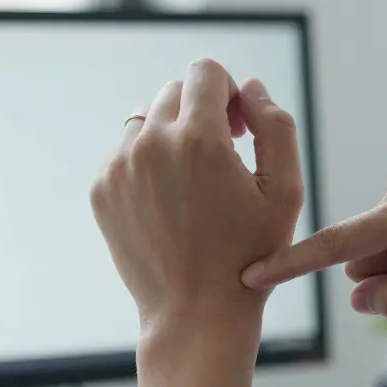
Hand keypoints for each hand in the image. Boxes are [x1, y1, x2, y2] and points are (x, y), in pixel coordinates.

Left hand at [91, 60, 304, 330]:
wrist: (195, 314)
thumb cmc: (249, 255)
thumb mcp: (285, 191)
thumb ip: (275, 125)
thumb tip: (249, 87)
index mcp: (199, 138)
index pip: (205, 72)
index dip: (228, 93)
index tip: (238, 129)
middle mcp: (151, 143)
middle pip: (174, 91)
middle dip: (200, 112)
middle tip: (220, 157)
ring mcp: (119, 167)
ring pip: (146, 119)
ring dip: (170, 136)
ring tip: (192, 183)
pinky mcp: (101, 189)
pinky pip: (124, 152)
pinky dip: (146, 164)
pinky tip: (169, 204)